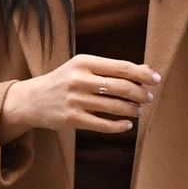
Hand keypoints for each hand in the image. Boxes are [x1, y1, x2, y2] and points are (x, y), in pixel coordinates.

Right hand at [0, 55, 158, 139]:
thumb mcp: (84, 68)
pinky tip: (127, 125)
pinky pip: (102, 124)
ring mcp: (75, 100)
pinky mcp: (72, 119)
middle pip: (120, 87)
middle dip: (139, 93)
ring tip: (138, 110)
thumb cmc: (64, 81)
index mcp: (84, 62)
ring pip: (113, 106)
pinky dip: (118, 126)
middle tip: (147, 98)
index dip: (142, 74)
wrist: (32, 99)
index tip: (155, 79)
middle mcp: (79, 79)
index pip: (121, 67)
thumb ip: (112, 69)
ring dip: (131, 110)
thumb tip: (145, 70)